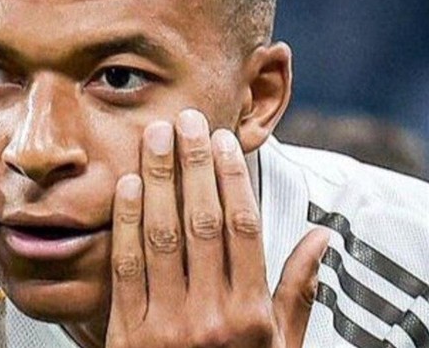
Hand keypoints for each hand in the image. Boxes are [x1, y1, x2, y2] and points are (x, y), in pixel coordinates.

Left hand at [106, 109, 328, 347]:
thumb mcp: (280, 347)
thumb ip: (297, 293)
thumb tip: (321, 237)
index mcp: (252, 315)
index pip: (242, 228)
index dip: (231, 178)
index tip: (223, 140)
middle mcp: (211, 316)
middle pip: (201, 222)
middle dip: (193, 165)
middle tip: (186, 120)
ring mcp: (167, 323)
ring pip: (162, 236)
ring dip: (157, 180)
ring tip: (154, 137)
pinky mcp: (128, 332)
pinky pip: (125, 267)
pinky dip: (125, 223)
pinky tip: (126, 186)